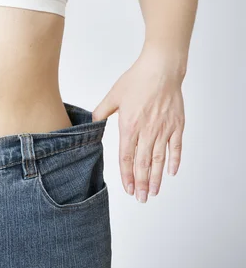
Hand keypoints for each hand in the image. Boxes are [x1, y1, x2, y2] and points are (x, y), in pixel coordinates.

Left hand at [91, 48, 185, 202]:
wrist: (161, 69)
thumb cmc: (136, 80)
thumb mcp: (112, 96)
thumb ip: (100, 112)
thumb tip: (91, 124)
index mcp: (129, 126)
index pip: (126, 157)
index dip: (126, 175)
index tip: (127, 188)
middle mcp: (147, 131)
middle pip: (143, 163)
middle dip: (141, 183)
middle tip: (140, 199)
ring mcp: (163, 129)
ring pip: (159, 159)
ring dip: (156, 178)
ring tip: (153, 192)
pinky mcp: (176, 125)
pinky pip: (176, 147)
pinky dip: (174, 161)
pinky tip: (170, 173)